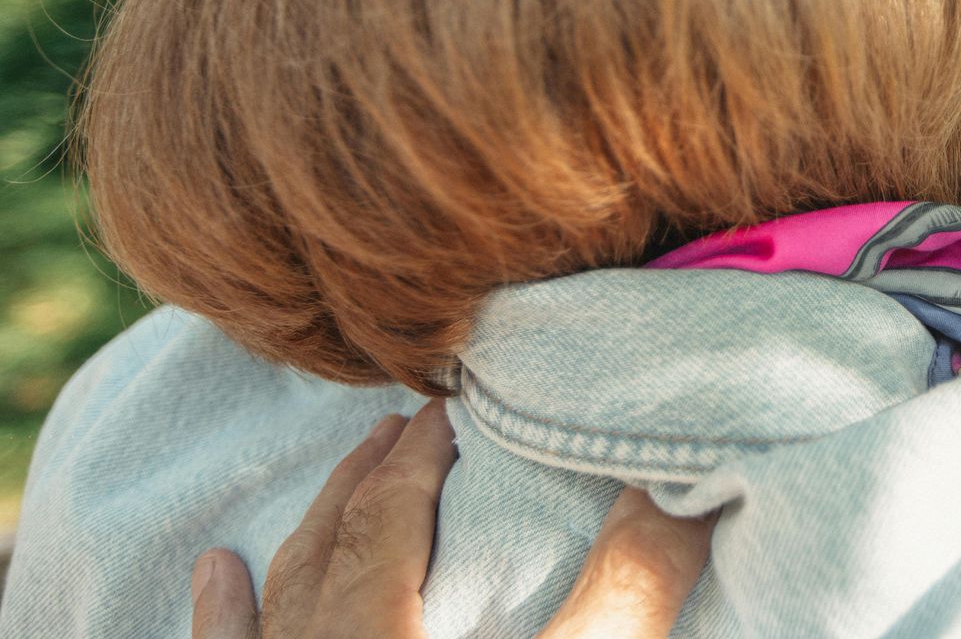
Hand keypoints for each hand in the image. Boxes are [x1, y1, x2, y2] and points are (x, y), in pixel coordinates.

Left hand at [190, 399, 712, 638]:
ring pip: (279, 601)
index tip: (455, 410)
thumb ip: (625, 592)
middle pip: (334, 543)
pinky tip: (214, 575)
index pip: (394, 513)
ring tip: (329, 484)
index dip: (424, 454)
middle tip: (403, 427)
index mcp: (383, 630)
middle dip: (370, 477)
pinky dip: (220, 616)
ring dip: (305, 532)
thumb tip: (679, 488)